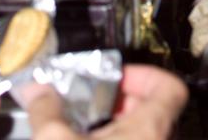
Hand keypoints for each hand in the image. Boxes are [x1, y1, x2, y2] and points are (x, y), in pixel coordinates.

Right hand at [26, 66, 187, 139]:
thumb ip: (47, 109)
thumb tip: (37, 90)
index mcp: (151, 129)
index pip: (171, 86)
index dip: (145, 73)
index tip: (118, 75)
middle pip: (154, 106)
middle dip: (121, 98)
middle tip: (96, 99)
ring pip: (144, 130)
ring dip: (118, 123)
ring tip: (88, 125)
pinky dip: (118, 139)